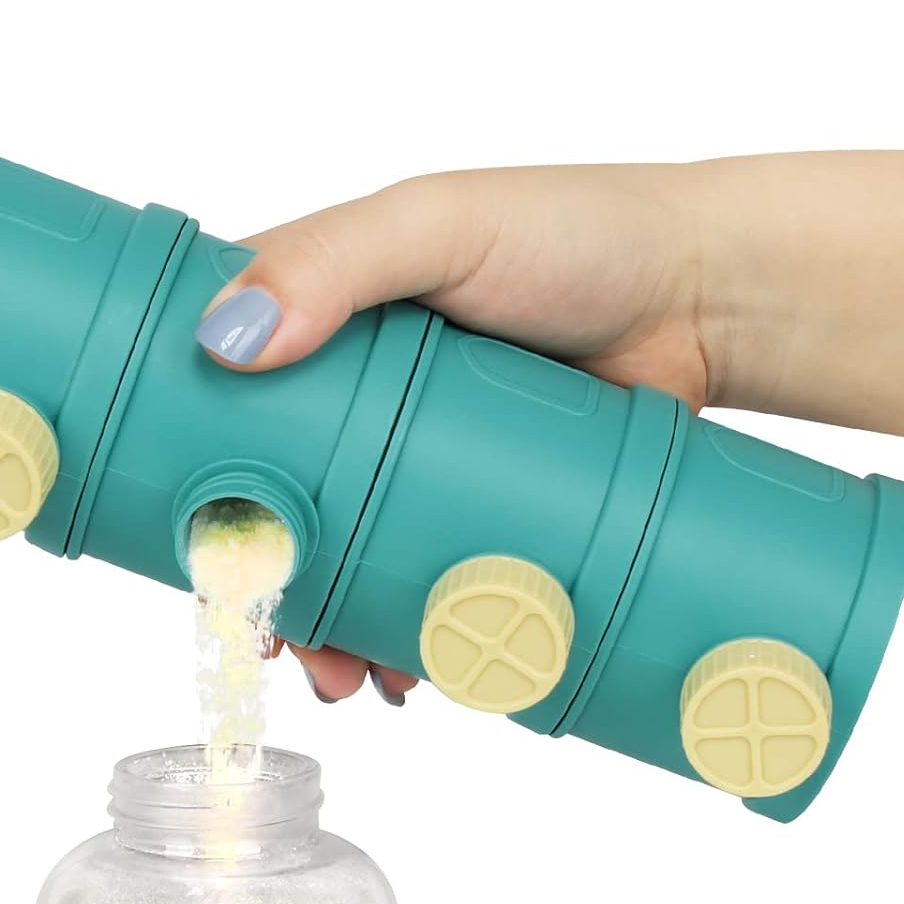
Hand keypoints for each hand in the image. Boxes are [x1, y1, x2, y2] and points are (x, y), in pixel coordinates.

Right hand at [194, 165, 708, 702]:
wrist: (708, 300)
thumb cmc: (576, 231)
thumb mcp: (441, 223)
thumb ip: (335, 263)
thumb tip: (227, 341)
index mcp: (319, 316)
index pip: (218, 402)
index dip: (196, 481)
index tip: (197, 554)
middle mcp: (353, 396)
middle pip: (278, 507)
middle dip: (269, 589)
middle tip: (279, 645)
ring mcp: (414, 460)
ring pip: (347, 561)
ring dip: (335, 631)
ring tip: (357, 680)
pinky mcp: (474, 507)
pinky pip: (421, 580)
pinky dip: (407, 632)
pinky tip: (412, 667)